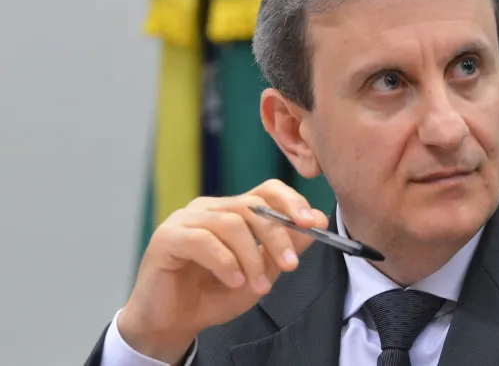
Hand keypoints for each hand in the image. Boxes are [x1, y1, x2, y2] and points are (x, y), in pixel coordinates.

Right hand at [117, 179, 327, 364]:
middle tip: (290, 265)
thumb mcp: (261, 273)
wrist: (175, 323)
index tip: (311, 223)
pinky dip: (224, 262)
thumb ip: (286, 247)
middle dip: (277, 236)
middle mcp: (210, 209)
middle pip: (252, 206)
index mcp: (233, 211)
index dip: (291, 201)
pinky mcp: (167, 238)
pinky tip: (233, 281)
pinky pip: (202, 240)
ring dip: (251, 257)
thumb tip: (317, 220)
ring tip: (258, 286)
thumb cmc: (215, 295)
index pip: (267, 190)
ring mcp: (186, 220)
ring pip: (230, 224)